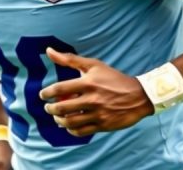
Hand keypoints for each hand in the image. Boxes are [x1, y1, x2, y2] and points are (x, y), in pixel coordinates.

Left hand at [39, 48, 153, 136]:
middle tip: (48, 107)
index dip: (47, 93)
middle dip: (50, 109)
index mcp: (89, 82)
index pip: (60, 88)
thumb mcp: (93, 65)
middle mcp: (92, 99)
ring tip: (57, 117)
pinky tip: (69, 125)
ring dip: (59, 120)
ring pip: (70, 121)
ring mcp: (98, 113)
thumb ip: (69, 59)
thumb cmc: (113, 78)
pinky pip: (81, 131)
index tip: (43, 95)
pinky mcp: (103, 125)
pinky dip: (71, 129)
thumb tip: (49, 51)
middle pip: (62, 107)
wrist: (139, 95)